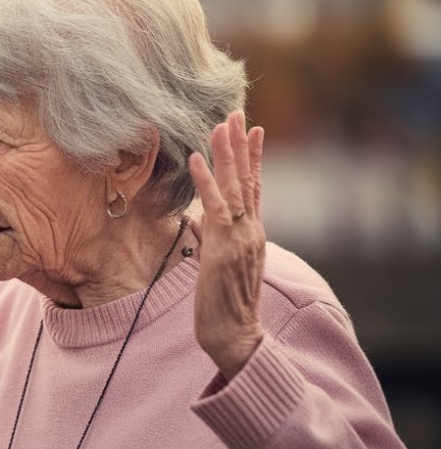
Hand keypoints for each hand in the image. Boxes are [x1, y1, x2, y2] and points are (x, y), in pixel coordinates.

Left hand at [188, 111, 266, 379]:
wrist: (234, 335)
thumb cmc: (222, 304)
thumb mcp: (214, 265)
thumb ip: (209, 239)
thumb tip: (195, 221)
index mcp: (251, 235)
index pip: (254, 189)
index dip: (252, 159)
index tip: (252, 130)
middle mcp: (251, 232)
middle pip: (248, 180)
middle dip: (241, 145)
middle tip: (237, 112)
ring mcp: (240, 239)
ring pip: (235, 187)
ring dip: (227, 153)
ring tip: (221, 123)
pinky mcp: (223, 248)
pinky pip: (214, 207)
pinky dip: (205, 180)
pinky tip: (196, 157)